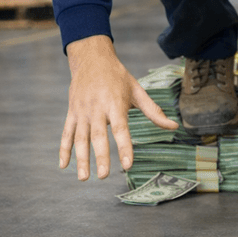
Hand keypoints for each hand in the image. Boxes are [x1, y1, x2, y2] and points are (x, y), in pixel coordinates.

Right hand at [60, 35, 177, 180]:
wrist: (91, 58)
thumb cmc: (118, 77)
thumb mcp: (137, 90)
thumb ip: (154, 111)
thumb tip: (174, 127)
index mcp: (115, 104)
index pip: (121, 129)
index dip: (124, 147)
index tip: (127, 165)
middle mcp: (97, 109)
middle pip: (98, 136)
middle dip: (100, 157)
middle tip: (103, 176)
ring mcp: (82, 111)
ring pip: (80, 138)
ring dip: (80, 158)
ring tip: (83, 178)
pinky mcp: (72, 112)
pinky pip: (66, 133)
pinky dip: (63, 149)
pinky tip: (63, 165)